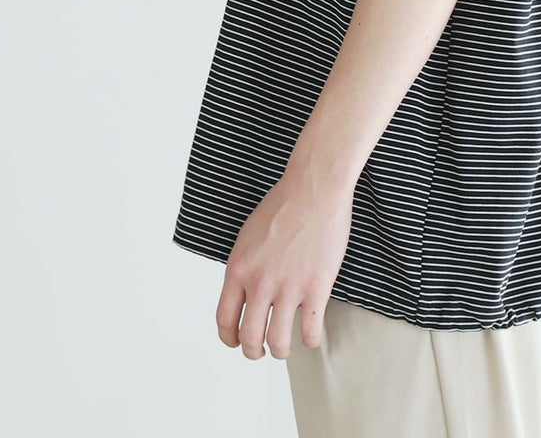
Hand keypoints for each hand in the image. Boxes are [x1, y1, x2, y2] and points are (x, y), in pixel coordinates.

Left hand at [214, 168, 352, 359]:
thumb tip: (243, 291)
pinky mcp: (316, 288)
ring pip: (278, 343)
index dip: (229, 339)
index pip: (224, 320)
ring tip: (286, 348)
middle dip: (254, 352)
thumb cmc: (283, 204)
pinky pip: (310, 331)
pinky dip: (310, 340)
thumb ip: (244, 267)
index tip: (236, 343)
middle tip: (261, 351)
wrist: (314, 188)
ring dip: (281, 352)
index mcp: (239, 269)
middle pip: (249, 339)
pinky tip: (312, 335)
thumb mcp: (247, 236)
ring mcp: (288, 288)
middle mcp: (259, 283)